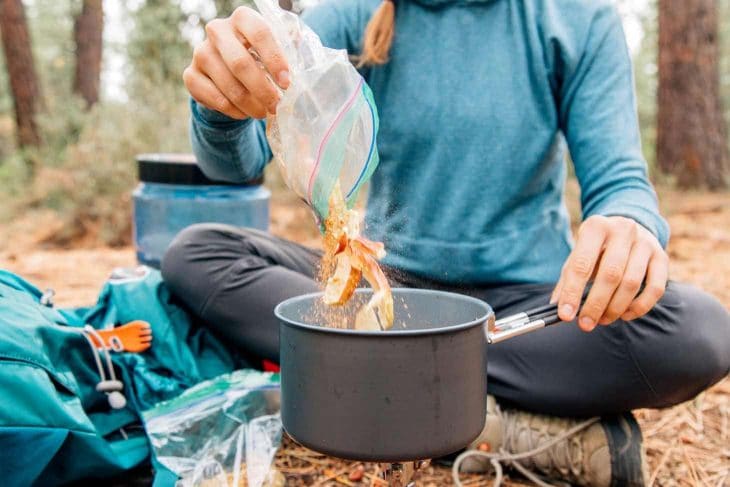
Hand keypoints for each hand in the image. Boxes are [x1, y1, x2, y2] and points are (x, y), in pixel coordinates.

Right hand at [183, 6, 289, 119]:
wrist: (229, 73)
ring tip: (264, 113)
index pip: (259, 33)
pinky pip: (215, 99)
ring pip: (228, 86)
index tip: (287, 83)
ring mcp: (200, 52)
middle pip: (240, 63)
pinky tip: (245, 113)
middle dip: (262, 90)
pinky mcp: (190, 75)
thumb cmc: (260, 58)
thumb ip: (290, 49)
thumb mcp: (277, 49)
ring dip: (250, 105)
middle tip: (276, 106)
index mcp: (242, 18)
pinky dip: (234, 111)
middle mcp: (217, 30)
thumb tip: (305, 61)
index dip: (275, 60)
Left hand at [551, 215, 668, 330]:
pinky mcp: (662, 257)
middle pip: (610, 275)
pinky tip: (625, 315)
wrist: (626, 229)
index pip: (582, 264)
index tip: (566, 315)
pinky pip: (655, 288)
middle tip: (586, 324)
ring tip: (602, 320)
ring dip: (615, 308)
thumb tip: (558, 309)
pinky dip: (639, 307)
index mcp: (596, 227)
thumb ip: (567, 280)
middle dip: (596, 304)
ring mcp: (646, 243)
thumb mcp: (578, 256)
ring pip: (632, 283)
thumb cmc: (596, 248)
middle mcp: (623, 230)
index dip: (572, 292)